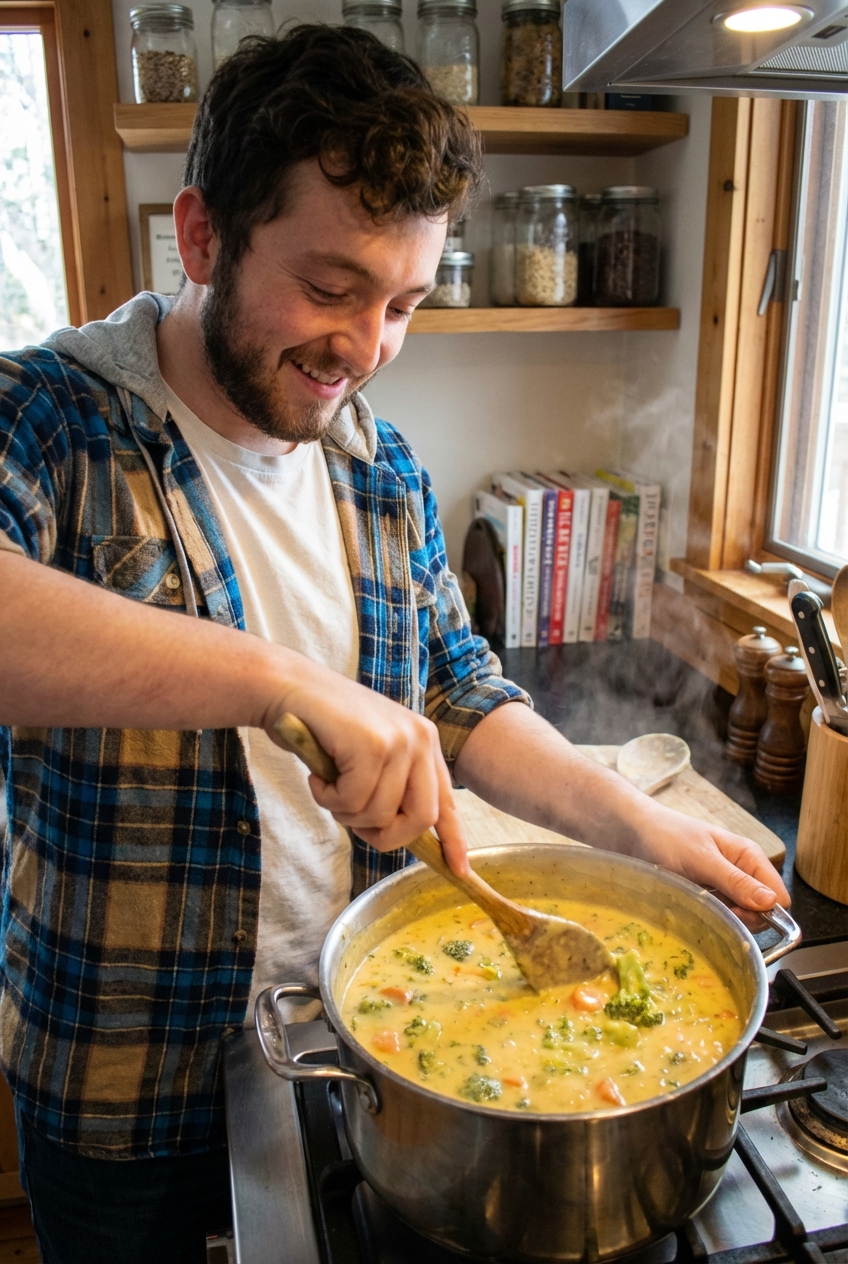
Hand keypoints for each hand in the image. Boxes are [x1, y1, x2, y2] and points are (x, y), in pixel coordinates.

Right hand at [262, 666, 468, 876]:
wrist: (288, 688)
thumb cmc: (322, 726)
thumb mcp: (368, 755)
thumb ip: (390, 786)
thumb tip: (398, 832)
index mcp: (424, 741)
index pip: (446, 801)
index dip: (453, 840)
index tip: (458, 871)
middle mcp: (419, 738)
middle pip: (421, 818)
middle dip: (386, 836)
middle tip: (354, 824)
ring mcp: (398, 741)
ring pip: (381, 814)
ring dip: (346, 814)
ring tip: (328, 786)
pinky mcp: (371, 746)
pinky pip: (353, 802)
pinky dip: (328, 799)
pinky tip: (318, 776)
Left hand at [627, 800, 789, 928]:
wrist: (633, 831)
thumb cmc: (666, 836)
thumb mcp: (702, 858)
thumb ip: (735, 881)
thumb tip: (771, 902)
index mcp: (749, 857)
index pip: (779, 897)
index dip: (765, 913)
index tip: (737, 914)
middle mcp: (741, 873)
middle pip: (761, 913)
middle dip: (741, 919)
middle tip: (711, 908)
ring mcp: (724, 887)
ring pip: (739, 918)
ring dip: (722, 919)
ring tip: (695, 903)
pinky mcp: (707, 897)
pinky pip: (719, 917)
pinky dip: (708, 918)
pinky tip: (690, 908)